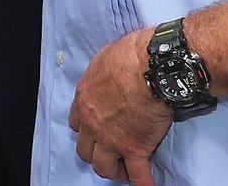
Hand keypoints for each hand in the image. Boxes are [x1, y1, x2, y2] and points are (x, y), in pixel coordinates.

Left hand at [67, 29, 172, 184]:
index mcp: (84, 98)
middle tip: (110, 152)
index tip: (96, 130)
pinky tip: (147, 185)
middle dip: (96, 153)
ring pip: (103, 167)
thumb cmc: (131, 55)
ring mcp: (112, 139)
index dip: (86, 129)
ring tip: (124, 169)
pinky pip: (137, 176)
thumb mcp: (105, 58)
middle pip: (85, 149)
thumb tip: (110, 71)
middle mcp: (92, 122)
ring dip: (113, 170)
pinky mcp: (134, 149)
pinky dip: (142, 183)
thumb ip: (103, 73)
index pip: (76, 123)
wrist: (151, 68)